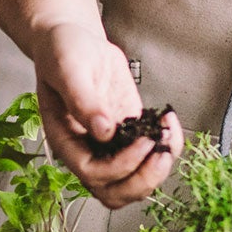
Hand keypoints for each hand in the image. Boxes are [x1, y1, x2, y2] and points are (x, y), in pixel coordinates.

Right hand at [30, 22, 183, 208]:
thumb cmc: (61, 51)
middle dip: (143, 180)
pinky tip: (169, 121)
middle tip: (161, 152)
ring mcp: (110, 145)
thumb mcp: (67, 69)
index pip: (93, 174)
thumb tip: (103, 132)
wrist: (73, 39)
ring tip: (169, 135)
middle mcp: (88, 149)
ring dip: (158, 169)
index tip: (142, 140)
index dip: (121, 166)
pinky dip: (167, 146)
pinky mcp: (130, 133)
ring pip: (135, 182)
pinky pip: (151, 156)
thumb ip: (82, 100)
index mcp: (66, 140)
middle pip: (116, 192)